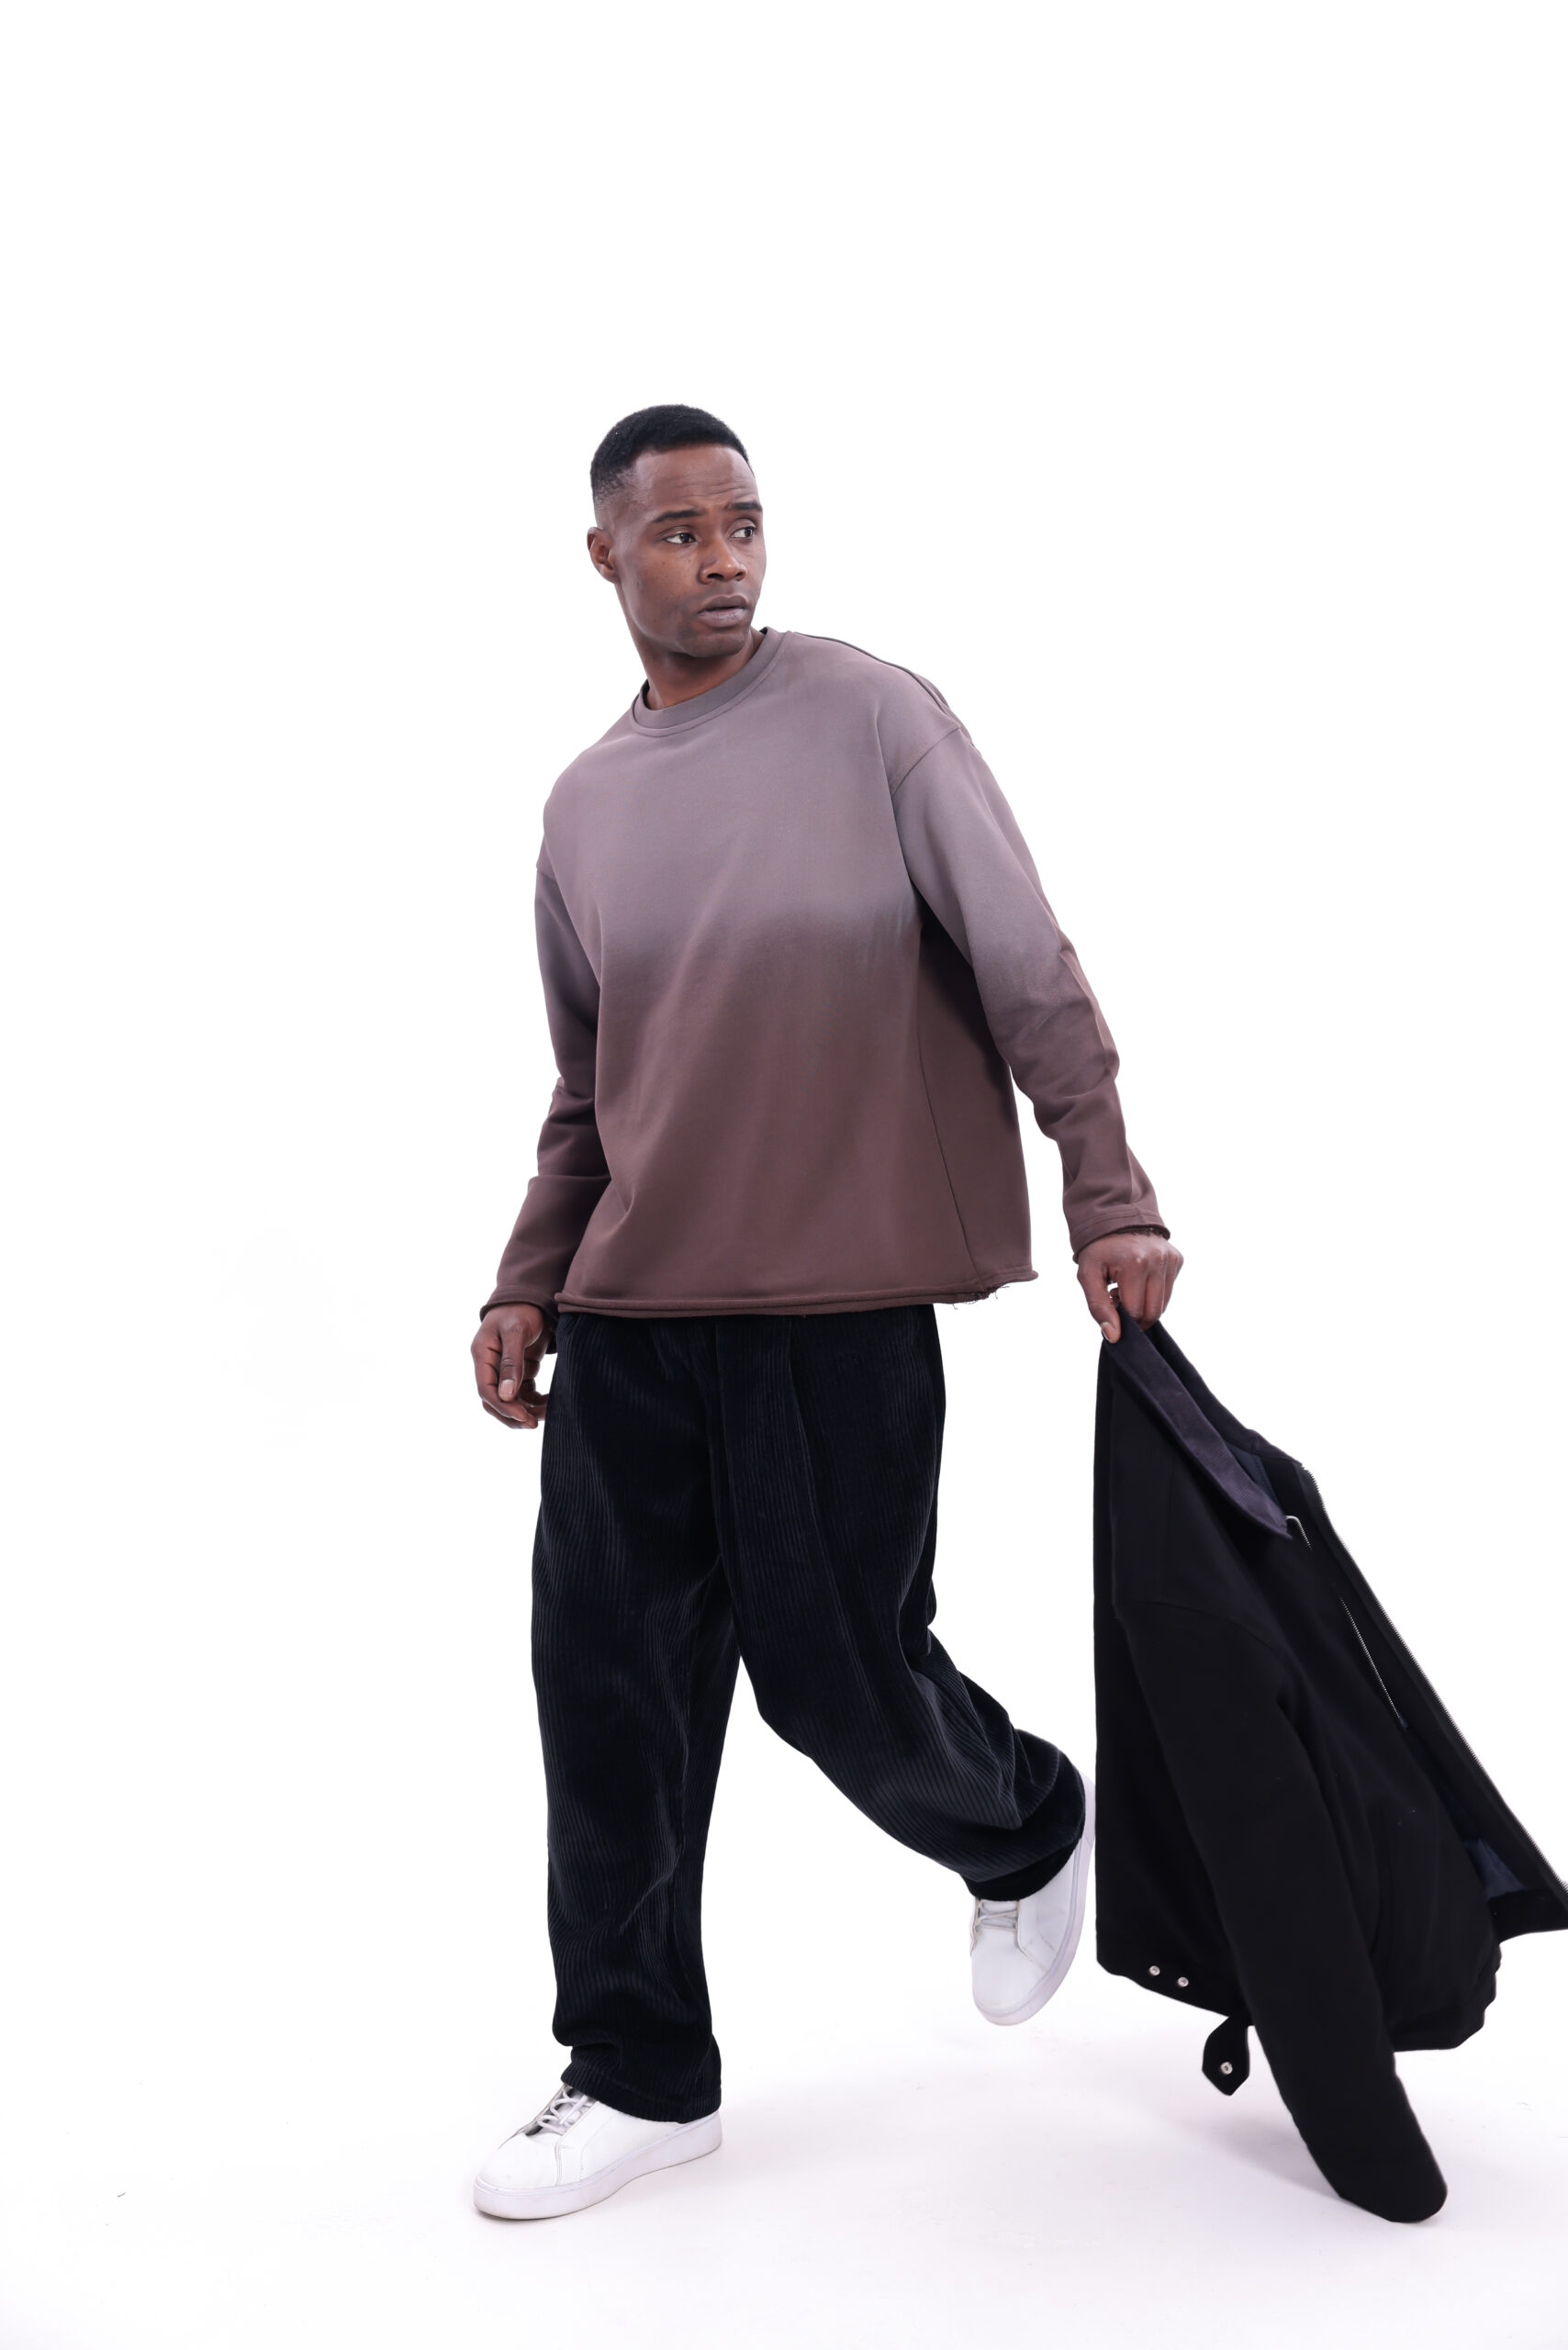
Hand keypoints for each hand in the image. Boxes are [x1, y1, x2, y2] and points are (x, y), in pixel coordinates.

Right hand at [471, 1303, 550, 1429]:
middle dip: (513, 1415)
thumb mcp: (515, 1332)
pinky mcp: (520, 1370)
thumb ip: (511, 1363)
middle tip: (534, 1424)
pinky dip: (536, 1401)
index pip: (486, 1390)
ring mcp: (505, 1369)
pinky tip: (551, 1403)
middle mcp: (490, 1365)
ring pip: (511, 1400)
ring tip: (548, 1414)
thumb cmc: (520, 1309)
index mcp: (482, 1355)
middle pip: (495, 1401)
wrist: (532, 1296)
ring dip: (527, 1410)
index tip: (524, 1418)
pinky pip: (525, 1393)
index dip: (503, 1407)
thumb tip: (507, 1396)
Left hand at [1076, 1230, 1183, 1342]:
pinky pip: (1169, 1289)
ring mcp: (1171, 1258)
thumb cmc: (1098, 1250)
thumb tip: (1113, 1337)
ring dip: (1145, 1304)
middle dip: (1136, 1315)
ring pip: (1163, 1304)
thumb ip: (1099, 1308)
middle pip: (1153, 1312)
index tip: (1112, 1301)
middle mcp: (1158, 1260)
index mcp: (1135, 1264)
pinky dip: (1154, 1291)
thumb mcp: (1088, 1276)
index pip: (1135, 1312)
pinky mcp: (1177, 1258)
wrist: (1114, 1219)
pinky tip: (1140, 1278)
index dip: (1122, 1316)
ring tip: (1128, 1287)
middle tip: (1119, 1299)